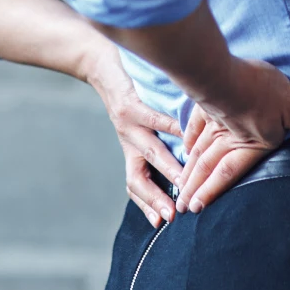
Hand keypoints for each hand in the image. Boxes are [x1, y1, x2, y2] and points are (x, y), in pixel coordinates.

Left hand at [87, 47, 184, 228]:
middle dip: (156, 198)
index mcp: (130, 150)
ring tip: (185, 179)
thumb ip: (158, 140)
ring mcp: (127, 125)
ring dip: (167, 168)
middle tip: (174, 215)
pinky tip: (184, 131)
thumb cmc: (127, 94)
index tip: (161, 223)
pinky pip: (152, 118)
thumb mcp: (137, 123)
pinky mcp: (130, 104)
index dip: (146, 204)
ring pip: (150, 152)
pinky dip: (169, 126)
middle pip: (139, 178)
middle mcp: (128, 141)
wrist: (100, 65)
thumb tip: (188, 158)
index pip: (135, 185)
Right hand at [173, 57, 289, 214]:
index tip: (198, 208)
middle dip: (197, 187)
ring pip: (200, 150)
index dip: (215, 191)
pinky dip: (189, 138)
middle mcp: (229, 138)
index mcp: (252, 143)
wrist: (223, 70)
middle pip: (210, 167)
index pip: (231, 173)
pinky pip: (195, 125)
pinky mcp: (205, 104)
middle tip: (182, 206)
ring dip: (190, 170)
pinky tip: (186, 148)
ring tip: (180, 186)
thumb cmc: (258, 88)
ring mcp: (215, 121)